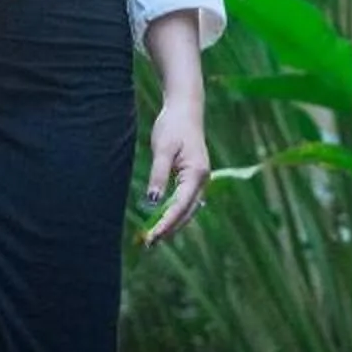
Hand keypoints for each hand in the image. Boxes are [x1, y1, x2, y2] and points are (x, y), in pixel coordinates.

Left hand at [140, 98, 210, 246]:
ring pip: (187, 210)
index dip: (166, 224)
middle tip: (148, 243)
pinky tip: (161, 221)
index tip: (152, 237)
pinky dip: (173, 212)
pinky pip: (185, 201)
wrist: (185, 108)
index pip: (180, 206)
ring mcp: (200, 180)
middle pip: (186, 213)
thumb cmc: (173, 125)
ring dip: (172, 224)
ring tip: (152, 237)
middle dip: (169, 229)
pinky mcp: (193, 177)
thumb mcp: (163, 149)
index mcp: (197, 174)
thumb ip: (159, 175)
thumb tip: (153, 202)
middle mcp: (202, 180)